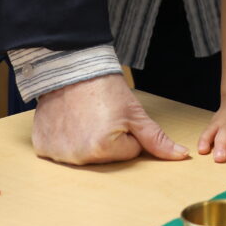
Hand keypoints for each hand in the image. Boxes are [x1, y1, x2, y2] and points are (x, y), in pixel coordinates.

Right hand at [31, 73, 189, 164]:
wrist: (70, 67)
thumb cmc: (104, 88)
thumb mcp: (135, 113)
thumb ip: (157, 139)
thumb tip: (182, 156)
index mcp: (103, 149)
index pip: (129, 153)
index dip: (126, 133)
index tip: (114, 116)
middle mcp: (78, 157)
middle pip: (106, 158)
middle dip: (107, 140)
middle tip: (98, 117)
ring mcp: (58, 153)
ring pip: (84, 155)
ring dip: (85, 140)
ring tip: (81, 118)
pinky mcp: (42, 148)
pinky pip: (61, 151)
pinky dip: (64, 139)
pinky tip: (66, 122)